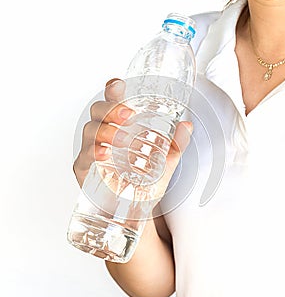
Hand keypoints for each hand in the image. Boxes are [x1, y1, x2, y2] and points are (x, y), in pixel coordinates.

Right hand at [73, 78, 192, 197]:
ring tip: (122, 139)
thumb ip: (176, 144)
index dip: (112, 90)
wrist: (134, 212)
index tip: (118, 84)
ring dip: (105, 131)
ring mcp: (91, 151)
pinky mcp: (84, 170)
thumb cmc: (144, 182)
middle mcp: (103, 134)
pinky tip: (103, 153)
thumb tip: (187, 126)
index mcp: (119, 126)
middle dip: (110, 109)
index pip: (112, 101)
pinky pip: (84, 156)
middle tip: (127, 116)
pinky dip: (93, 152)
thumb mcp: (164, 162)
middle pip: (98, 111)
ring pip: (90, 130)